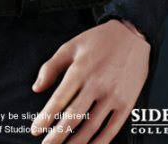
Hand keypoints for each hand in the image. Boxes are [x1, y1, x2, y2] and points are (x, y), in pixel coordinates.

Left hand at [31, 19, 149, 143]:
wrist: (131, 35)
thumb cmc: (100, 40)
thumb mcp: (70, 47)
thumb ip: (51, 67)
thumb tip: (37, 87)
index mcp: (80, 70)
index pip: (59, 100)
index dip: (45, 118)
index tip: (36, 129)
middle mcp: (97, 84)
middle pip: (73, 117)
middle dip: (57, 136)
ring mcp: (113, 96)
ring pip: (91, 127)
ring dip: (76, 143)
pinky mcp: (126, 104)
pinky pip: (111, 129)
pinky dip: (99, 143)